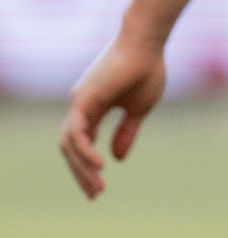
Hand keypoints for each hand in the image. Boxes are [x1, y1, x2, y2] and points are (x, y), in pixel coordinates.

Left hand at [59, 35, 166, 198]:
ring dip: (82, 169)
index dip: (87, 166)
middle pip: (71, 148)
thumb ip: (126, 132)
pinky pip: (76, 134)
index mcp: (92, 108)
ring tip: (98, 187)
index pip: (82, 143)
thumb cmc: (147, 69)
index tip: (99, 187)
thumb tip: (116, 159)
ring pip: (70, 145)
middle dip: (81, 174)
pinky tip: (99, 166)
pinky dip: (85, 152)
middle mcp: (80, 106)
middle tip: (95, 195)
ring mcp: (79, 102)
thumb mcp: (139, 108)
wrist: (147, 42)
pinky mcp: (83, 100)